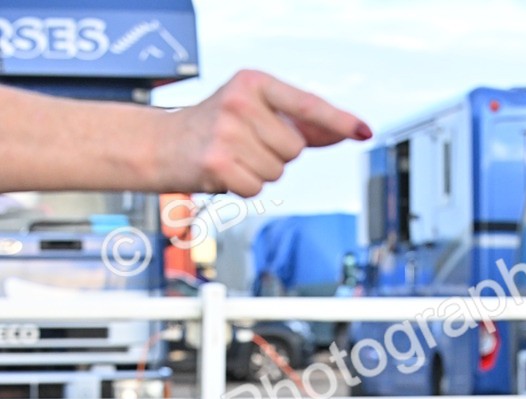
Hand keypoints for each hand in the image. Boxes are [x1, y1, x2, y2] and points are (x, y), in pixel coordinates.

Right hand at [165, 70, 371, 195]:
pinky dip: (245, 187)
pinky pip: (257, 188)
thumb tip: (342, 131)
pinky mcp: (218, 163)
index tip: (363, 131)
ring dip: (260, 172)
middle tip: (246, 146)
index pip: (306, 104)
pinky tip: (226, 172)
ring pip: (277, 171)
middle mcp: (240, 102)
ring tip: (234, 157)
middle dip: (277, 154)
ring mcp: (227, 132)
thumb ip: (298, 121)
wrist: (162, 144)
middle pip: (294, 149)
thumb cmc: (213, 128)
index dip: (338, 121)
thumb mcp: (253, 111)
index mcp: (253, 83)